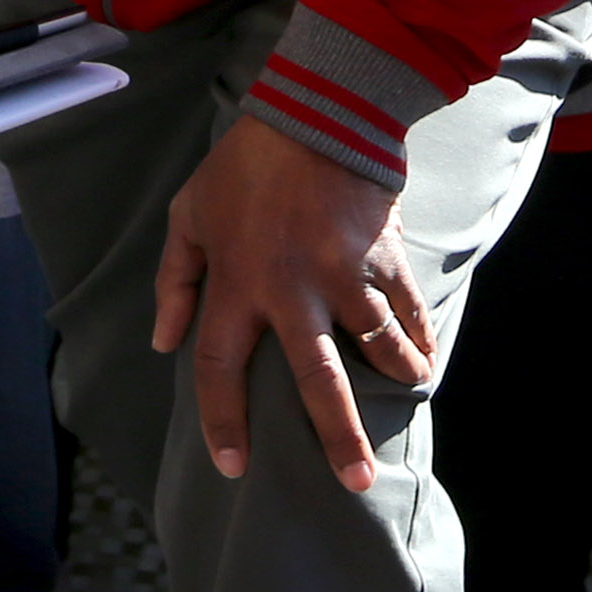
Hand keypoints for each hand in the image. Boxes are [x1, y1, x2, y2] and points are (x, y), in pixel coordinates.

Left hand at [153, 114, 434, 492]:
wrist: (315, 109)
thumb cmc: (244, 165)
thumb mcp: (189, 214)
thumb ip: (175, 280)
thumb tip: (164, 342)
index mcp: (236, 282)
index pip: (218, 365)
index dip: (222, 419)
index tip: (233, 465)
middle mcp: (291, 288)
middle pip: (317, 379)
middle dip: (337, 436)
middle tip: (354, 482)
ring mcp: (342, 273)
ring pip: (376, 345)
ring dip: (397, 375)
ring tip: (409, 397)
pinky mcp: (382, 255)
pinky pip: (408, 307)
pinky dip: (421, 335)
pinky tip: (427, 361)